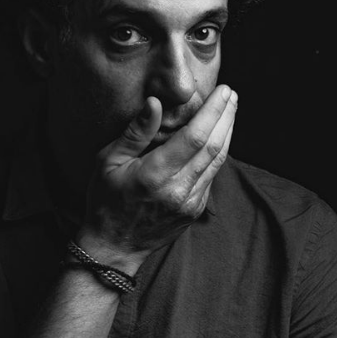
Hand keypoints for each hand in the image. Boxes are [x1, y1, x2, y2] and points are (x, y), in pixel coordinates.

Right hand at [78, 84, 237, 268]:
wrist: (114, 246)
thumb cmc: (105, 200)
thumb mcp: (108, 162)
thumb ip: (135, 133)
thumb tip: (155, 103)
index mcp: (154, 175)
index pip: (194, 137)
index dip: (212, 112)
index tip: (223, 91)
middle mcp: (177, 190)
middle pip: (213, 147)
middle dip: (225, 117)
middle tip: (231, 94)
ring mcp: (190, 203)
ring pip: (218, 162)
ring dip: (227, 133)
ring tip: (230, 110)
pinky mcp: (195, 211)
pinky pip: (211, 176)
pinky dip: (218, 154)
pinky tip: (218, 138)